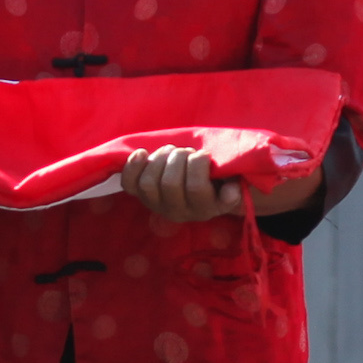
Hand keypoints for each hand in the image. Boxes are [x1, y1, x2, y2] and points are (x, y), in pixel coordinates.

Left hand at [122, 145, 251, 226]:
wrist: (198, 189)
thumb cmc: (218, 182)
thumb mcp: (231, 185)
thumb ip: (233, 188)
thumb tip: (231, 193)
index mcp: (202, 209)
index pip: (195, 188)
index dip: (198, 164)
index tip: (204, 154)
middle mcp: (177, 212)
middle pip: (170, 183)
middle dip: (178, 158)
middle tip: (186, 151)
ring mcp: (156, 205)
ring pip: (149, 183)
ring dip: (159, 159)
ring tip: (171, 151)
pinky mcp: (141, 196)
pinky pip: (129, 185)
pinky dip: (133, 166)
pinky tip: (142, 153)